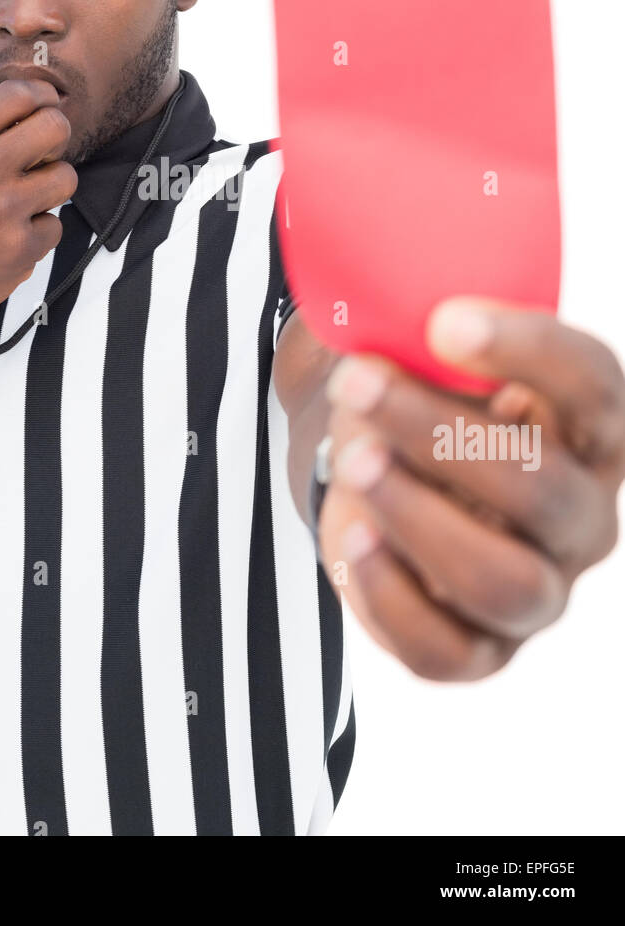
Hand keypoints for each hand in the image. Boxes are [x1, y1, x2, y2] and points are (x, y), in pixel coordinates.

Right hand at [0, 79, 76, 338]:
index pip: (18, 95)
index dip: (40, 97)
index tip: (43, 108)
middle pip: (55, 127)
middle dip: (55, 135)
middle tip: (41, 152)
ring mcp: (4, 212)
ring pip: (65, 177)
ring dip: (49, 186)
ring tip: (23, 198)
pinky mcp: (22, 249)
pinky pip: (54, 225)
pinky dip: (36, 232)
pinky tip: (9, 237)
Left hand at [292, 299, 624, 679]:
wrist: (380, 474)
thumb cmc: (422, 400)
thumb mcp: (432, 354)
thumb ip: (429, 329)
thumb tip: (382, 297)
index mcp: (593, 429)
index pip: (593, 386)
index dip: (527, 350)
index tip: (443, 320)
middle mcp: (585, 517)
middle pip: (541, 488)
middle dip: (438, 433)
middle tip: (359, 384)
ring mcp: (541, 592)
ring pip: (502, 579)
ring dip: (418, 515)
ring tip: (353, 460)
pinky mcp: (480, 650)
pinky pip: (444, 648)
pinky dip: (390, 594)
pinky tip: (354, 538)